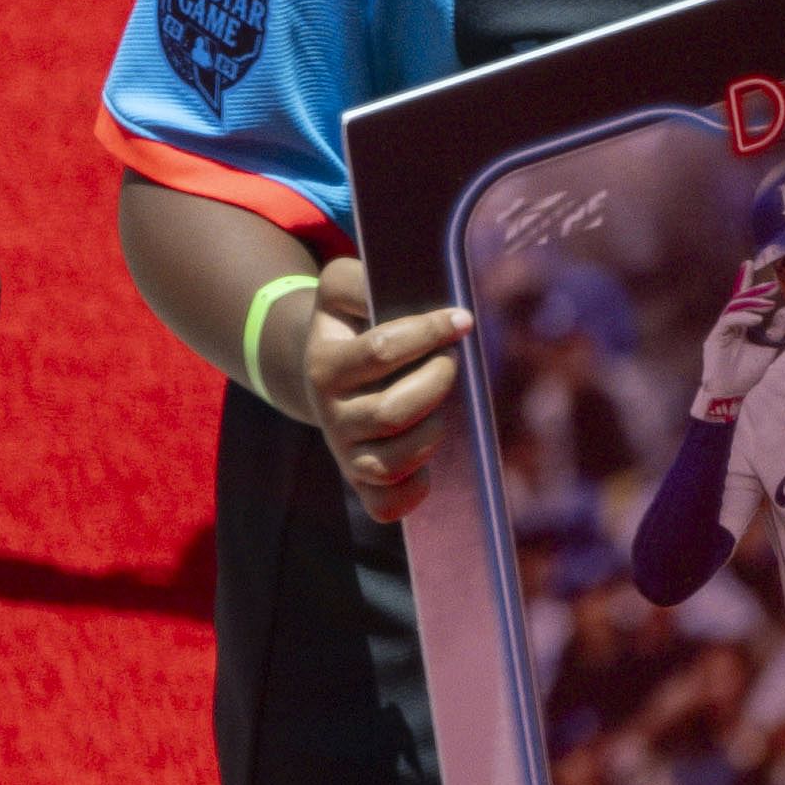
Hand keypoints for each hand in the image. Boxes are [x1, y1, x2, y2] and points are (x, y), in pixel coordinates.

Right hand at [296, 263, 473, 522]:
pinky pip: (385, 505)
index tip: (461, 319)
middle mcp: (330, 417)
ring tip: (440, 408)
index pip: (382, 350)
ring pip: (393, 462)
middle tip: (450, 363)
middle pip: (392, 412)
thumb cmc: (349, 324)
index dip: (430, 331)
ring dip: (431, 433)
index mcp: (325, 366)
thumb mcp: (340, 289)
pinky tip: (429, 465)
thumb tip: (381, 290)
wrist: (323, 372)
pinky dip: (414, 490)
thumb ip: (353, 279)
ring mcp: (345, 454)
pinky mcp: (361, 483)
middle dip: (436, 382)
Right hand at [692, 283, 784, 417]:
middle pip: (738, 300)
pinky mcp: (715, 338)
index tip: (749, 263)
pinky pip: (728, 321)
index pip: (742, 300)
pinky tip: (757, 319)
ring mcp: (720, 330)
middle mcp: (728, 325)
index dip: (745, 281)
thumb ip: (776, 330)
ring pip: (734, 307)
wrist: (732, 393)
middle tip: (771, 285)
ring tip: (768, 303)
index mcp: (739, 326)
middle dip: (754, 290)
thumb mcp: (768, 348)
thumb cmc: (747, 372)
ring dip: (751, 303)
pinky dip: (743, 317)